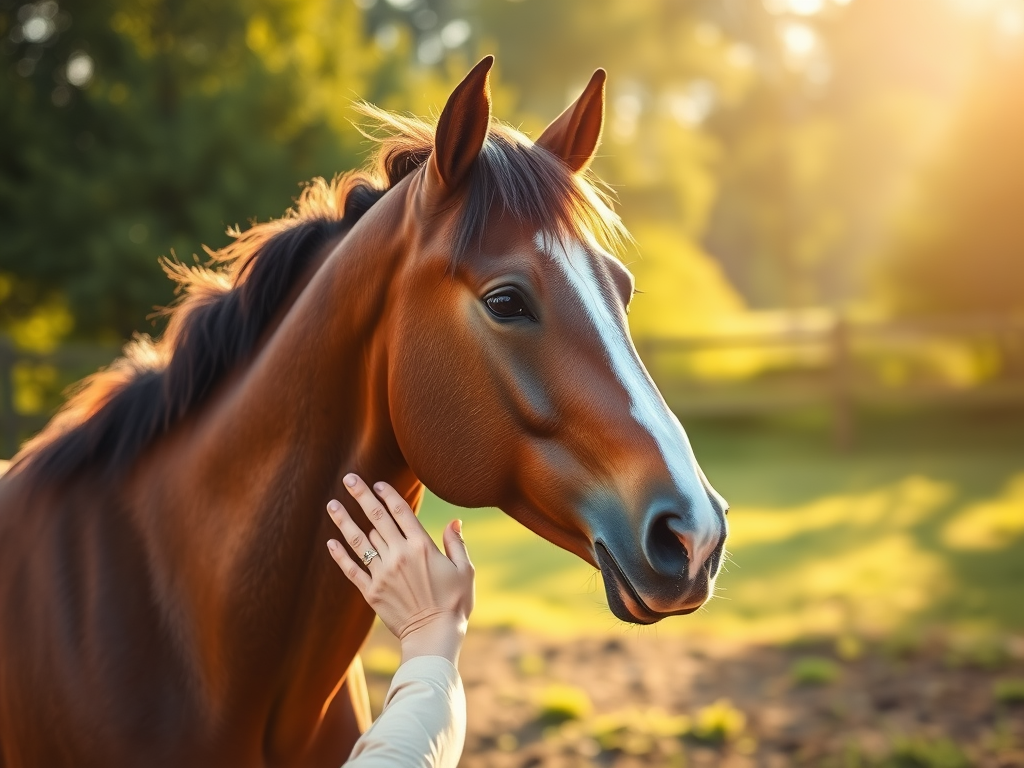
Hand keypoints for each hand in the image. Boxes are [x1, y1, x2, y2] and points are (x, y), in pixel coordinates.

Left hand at [326, 474, 474, 664]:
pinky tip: (331, 542)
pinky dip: (340, 555)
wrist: (434, 637)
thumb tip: (455, 521)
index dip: (388, 494)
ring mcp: (382, 573)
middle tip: (349, 478)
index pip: (401, 511)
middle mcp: (399, 555)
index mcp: (422, 546)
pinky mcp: (371, 591)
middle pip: (376, 518)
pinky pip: (351, 569)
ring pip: (359, 540)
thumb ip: (457, 543)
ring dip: (344, 520)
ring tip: (332, 504)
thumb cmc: (455, 604)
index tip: (377, 483)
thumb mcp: (465, 570)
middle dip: (362, 496)